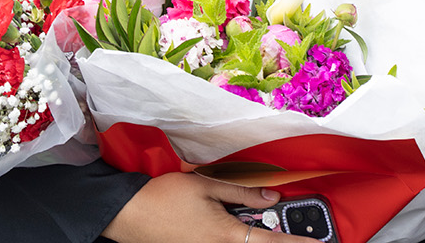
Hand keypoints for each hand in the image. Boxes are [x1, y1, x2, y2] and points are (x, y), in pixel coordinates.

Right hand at [102, 173, 314, 242]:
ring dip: (252, 238)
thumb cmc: (164, 197)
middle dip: (275, 239)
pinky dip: (234, 238)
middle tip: (297, 234)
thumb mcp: (207, 186)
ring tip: (257, 224)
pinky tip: (232, 228)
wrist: (127, 214)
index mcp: (226, 235)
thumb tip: (272, 196)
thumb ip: (243, 193)